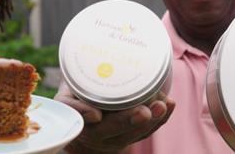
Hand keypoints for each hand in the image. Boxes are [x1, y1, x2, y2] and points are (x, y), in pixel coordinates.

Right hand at [54, 81, 174, 153]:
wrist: (82, 120)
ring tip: (162, 104)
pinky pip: (146, 131)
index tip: (96, 115)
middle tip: (143, 110)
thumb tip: (93, 114)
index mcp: (78, 124)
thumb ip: (71, 103)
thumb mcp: (65, 97)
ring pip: (133, 132)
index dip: (87, 115)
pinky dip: (159, 119)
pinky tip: (168, 105)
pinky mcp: (129, 136)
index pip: (81, 120)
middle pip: (113, 129)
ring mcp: (115, 138)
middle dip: (129, 120)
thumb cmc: (74, 98)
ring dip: (151, 119)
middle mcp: (96, 136)